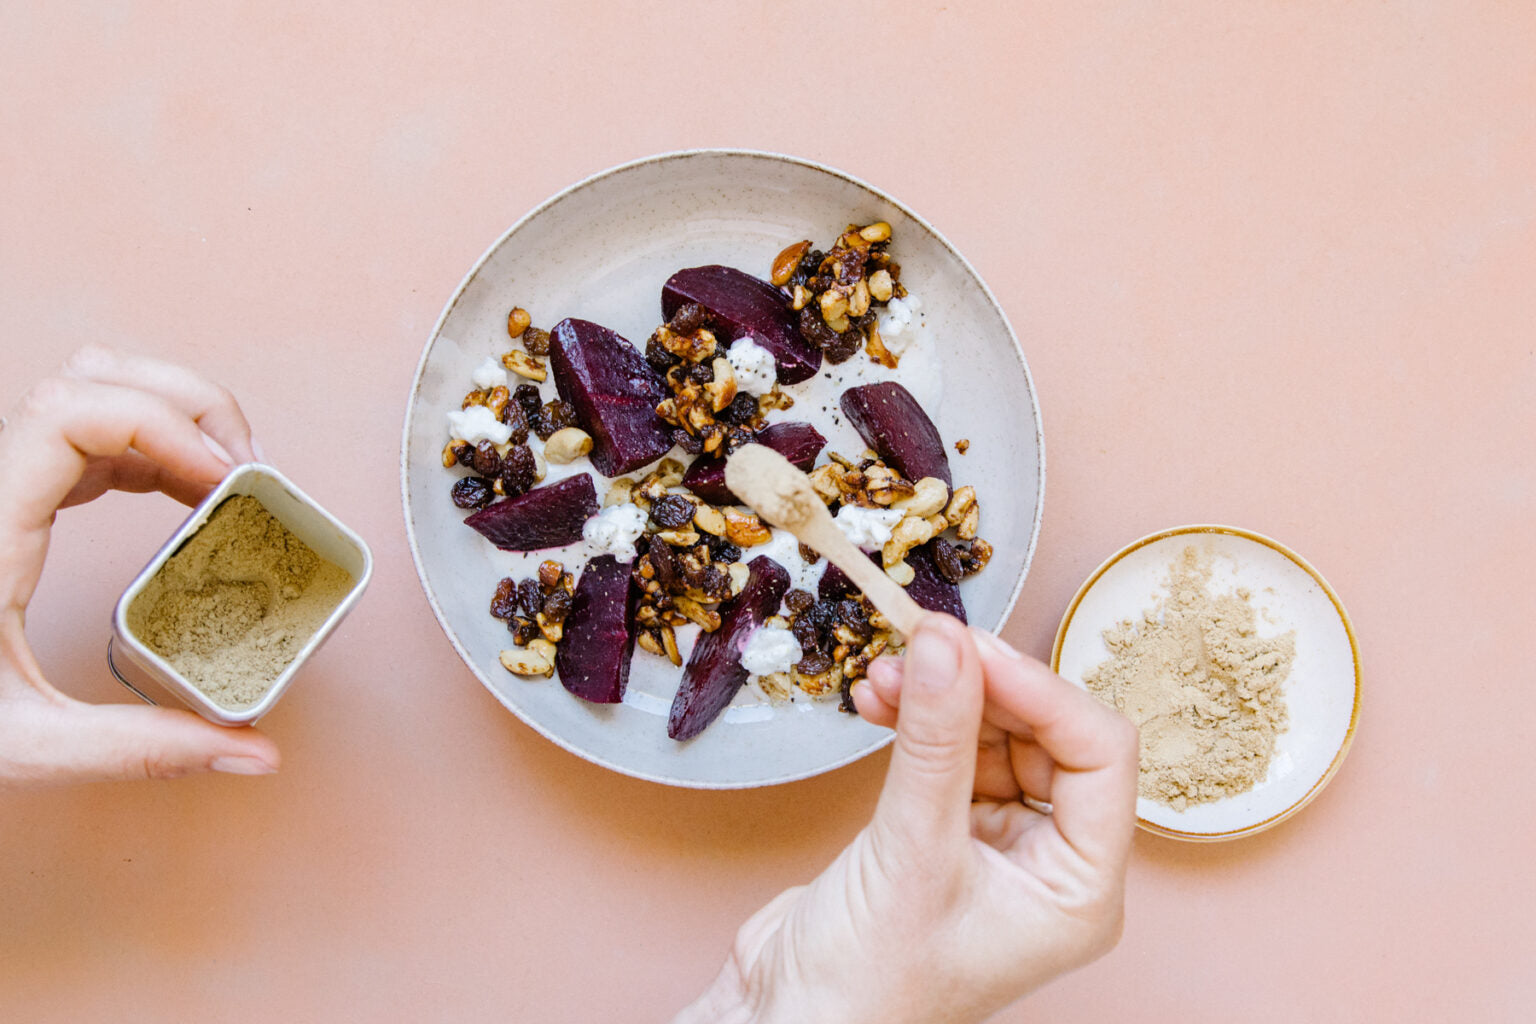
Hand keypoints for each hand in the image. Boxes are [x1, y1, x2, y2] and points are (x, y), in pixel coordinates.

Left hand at [0, 346, 279, 786]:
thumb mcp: (23, 744)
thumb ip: (140, 748)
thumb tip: (258, 755)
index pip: (74, 412)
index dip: (165, 424)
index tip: (225, 480)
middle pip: (94, 375)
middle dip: (190, 404)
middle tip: (248, 474)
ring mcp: (1, 480)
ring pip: (94, 388)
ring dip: (176, 416)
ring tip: (230, 478)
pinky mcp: (12, 494)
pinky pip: (91, 435)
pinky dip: (154, 444)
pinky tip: (190, 494)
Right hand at [676, 616, 1138, 1023]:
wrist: (791, 1021)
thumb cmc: (868, 983)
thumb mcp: (910, 849)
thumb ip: (935, 738)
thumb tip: (947, 643)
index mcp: (1082, 889)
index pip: (1100, 756)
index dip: (1041, 691)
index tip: (973, 647)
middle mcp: (1053, 866)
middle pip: (1048, 736)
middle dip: (983, 686)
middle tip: (925, 644)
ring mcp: (1000, 848)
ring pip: (994, 736)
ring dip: (943, 697)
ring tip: (888, 674)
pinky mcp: (945, 833)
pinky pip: (949, 753)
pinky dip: (917, 720)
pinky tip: (878, 700)